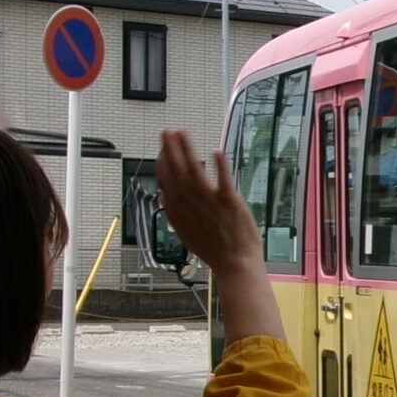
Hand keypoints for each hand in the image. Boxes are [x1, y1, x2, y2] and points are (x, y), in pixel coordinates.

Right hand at [156, 132, 259, 275]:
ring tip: (182, 134)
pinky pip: (223, 180)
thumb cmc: (213, 249)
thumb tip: (163, 197)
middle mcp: (191, 204)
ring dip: (187, 149)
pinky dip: (219, 166)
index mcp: (178, 211)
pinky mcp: (229, 201)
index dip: (163, 163)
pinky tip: (216, 152)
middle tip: (166, 133)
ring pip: (194, 170)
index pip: (166, 181)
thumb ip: (174, 213)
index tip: (162, 149)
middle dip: (170, 150)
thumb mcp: (185, 233)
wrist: (235, 263)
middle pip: (176, 171)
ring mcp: (209, 202)